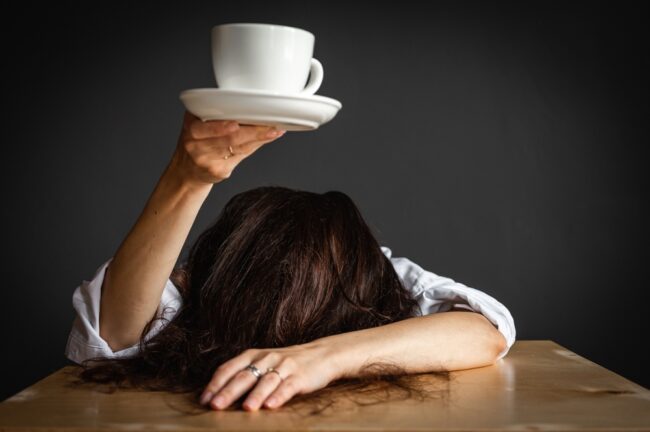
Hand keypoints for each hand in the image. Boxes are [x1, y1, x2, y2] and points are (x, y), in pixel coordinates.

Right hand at [170, 111, 286, 187]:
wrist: (187, 171)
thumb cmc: (197, 143)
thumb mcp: (199, 127)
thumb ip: (218, 118)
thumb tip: (251, 108)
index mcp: (191, 125)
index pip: (209, 126)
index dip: (222, 126)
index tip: (238, 122)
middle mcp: (195, 143)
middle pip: (229, 138)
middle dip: (253, 132)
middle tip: (271, 126)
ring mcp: (206, 159)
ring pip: (238, 147)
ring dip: (259, 139)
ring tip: (274, 132)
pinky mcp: (217, 170)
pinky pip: (241, 157)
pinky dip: (255, 147)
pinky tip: (264, 141)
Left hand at [199, 341, 342, 410]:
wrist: (321, 355)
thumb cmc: (286, 364)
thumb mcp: (263, 363)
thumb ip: (244, 374)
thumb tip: (218, 395)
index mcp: (253, 355)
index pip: (229, 368)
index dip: (216, 384)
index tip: (204, 400)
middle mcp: (266, 358)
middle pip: (244, 376)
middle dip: (229, 391)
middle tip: (216, 406)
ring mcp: (284, 366)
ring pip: (266, 381)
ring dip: (255, 395)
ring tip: (246, 408)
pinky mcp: (300, 376)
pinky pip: (288, 386)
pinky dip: (278, 396)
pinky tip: (271, 406)